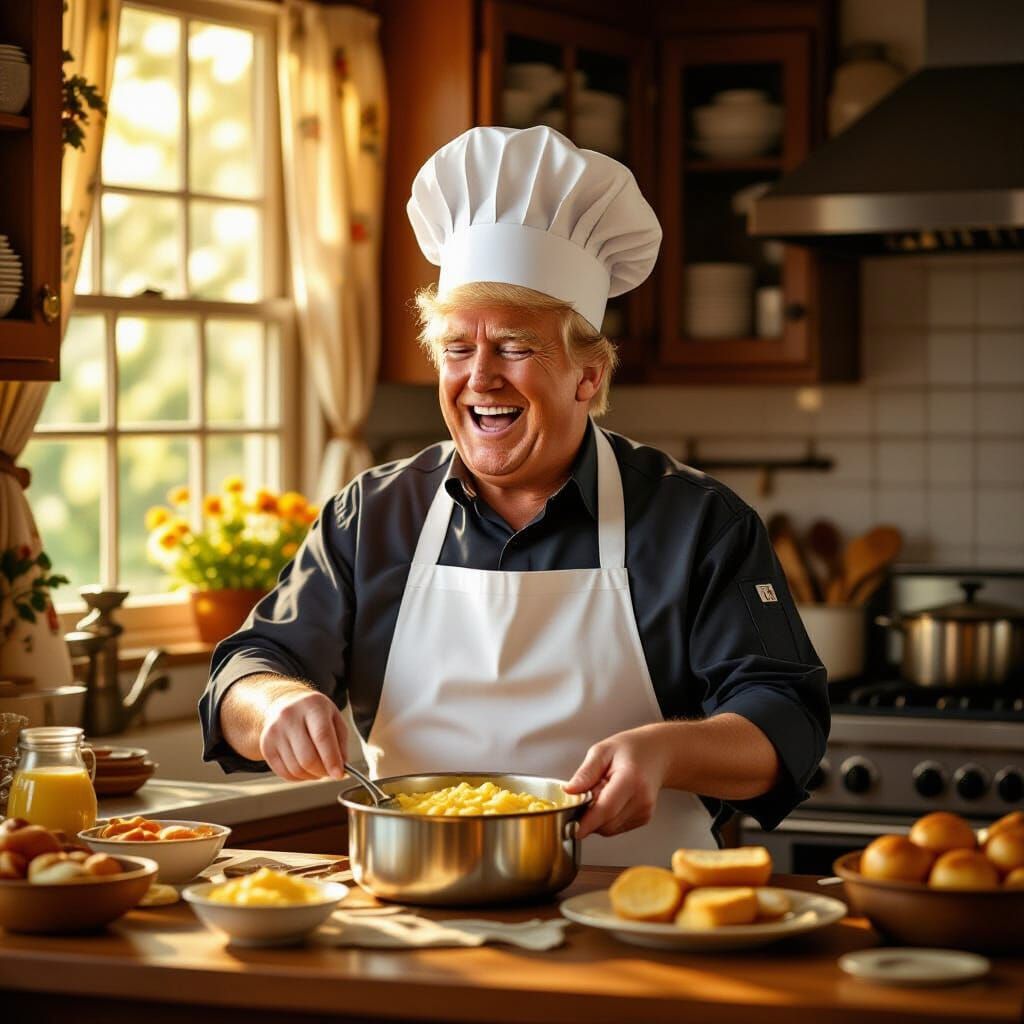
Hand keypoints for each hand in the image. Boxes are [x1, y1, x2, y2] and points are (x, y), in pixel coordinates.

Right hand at [259, 689, 348, 780]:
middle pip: (307, 758)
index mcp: (312, 706)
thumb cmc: (315, 714)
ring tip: (318, 768)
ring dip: (311, 775)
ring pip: (296, 769)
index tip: (339, 774)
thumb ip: (341, 743)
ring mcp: (275, 731)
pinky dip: (299, 778)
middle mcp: (290, 716)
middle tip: (330, 772)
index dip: (331, 759)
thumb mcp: (334, 718)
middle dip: (322, 771)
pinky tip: (305, 769)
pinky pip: (284, 773)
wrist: (285, 705)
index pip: (322, 736)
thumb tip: (340, 769)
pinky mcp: (266, 746)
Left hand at [563, 724, 671, 838]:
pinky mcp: (643, 819)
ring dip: (597, 817)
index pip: (606, 809)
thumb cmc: (631, 749)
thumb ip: (585, 773)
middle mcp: (641, 800)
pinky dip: (607, 818)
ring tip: (602, 792)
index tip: (570, 828)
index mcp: (630, 779)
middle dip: (588, 816)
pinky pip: (616, 827)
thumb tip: (569, 791)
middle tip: (586, 794)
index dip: (586, 822)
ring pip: (610, 828)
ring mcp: (644, 812)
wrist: (658, 753)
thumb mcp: (602, 751)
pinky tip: (611, 798)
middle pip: (606, 823)